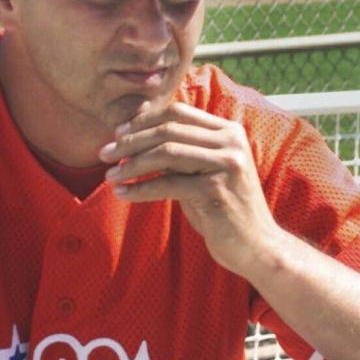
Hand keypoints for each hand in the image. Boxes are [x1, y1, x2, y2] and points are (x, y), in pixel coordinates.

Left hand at [99, 101, 285, 280]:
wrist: (256, 245)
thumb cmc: (223, 209)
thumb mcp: (204, 172)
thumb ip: (181, 151)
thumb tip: (139, 130)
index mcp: (229, 131)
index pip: (178, 113)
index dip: (143, 121)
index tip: (117, 134)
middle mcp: (231, 142)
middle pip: (168, 130)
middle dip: (131, 141)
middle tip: (104, 154)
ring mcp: (226, 165)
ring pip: (166, 153)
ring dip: (132, 164)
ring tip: (109, 175)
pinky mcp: (216, 190)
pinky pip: (168, 184)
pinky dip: (140, 189)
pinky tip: (122, 193)